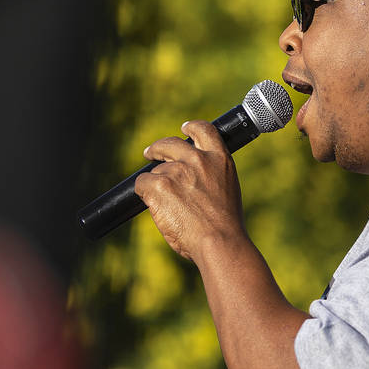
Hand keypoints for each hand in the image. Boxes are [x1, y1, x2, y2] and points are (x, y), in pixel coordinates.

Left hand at [135, 120, 246, 262]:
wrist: (220, 242)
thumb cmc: (226, 227)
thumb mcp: (227, 190)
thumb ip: (210, 177)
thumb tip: (191, 180)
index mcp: (220, 159)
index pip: (204, 130)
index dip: (191, 127)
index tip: (185, 128)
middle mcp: (198, 159)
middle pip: (170, 143)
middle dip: (158, 148)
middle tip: (149, 154)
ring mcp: (177, 170)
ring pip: (155, 171)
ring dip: (157, 185)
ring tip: (169, 208)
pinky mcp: (159, 184)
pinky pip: (141, 183)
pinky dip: (144, 194)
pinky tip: (156, 207)